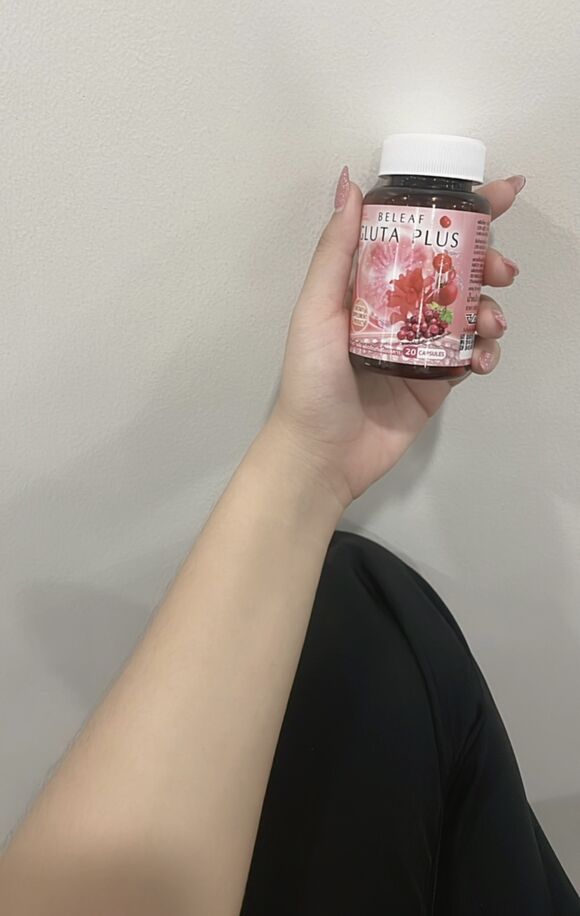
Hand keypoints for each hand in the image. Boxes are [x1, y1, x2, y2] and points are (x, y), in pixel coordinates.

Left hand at [270, 167, 523, 508]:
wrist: (323, 454)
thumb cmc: (311, 380)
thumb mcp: (316, 309)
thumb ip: (336, 251)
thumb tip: (349, 183)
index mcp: (368, 285)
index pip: (417, 235)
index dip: (460, 211)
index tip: (502, 193)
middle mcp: (398, 309)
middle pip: (454, 269)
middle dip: (487, 260)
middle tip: (502, 267)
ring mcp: (420, 345)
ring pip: (470, 310)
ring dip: (492, 307)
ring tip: (493, 322)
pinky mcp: (436, 380)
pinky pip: (471, 354)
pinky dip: (486, 351)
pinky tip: (483, 357)